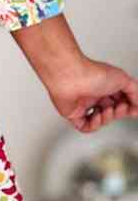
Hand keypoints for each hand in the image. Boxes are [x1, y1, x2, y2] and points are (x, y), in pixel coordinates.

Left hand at [10, 14, 137, 132]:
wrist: (70, 76)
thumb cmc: (92, 73)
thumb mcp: (122, 79)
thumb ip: (134, 92)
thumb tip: (137, 105)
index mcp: (105, 85)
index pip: (120, 100)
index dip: (128, 106)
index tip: (133, 110)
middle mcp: (94, 94)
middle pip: (112, 111)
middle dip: (119, 112)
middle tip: (120, 108)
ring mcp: (84, 104)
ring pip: (100, 120)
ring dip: (107, 119)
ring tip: (106, 110)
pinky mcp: (73, 114)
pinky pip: (85, 127)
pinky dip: (94, 125)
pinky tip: (96, 117)